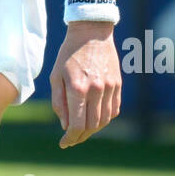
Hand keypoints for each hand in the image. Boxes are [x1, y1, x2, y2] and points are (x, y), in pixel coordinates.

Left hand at [50, 23, 120, 148]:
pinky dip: (105, 119)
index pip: (77, 124)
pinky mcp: (118, 85)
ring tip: (82, 131)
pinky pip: (114, 110)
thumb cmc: (68, 54)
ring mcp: (110, 88)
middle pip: (92, 126)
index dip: (70, 138)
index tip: (64, 143)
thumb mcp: (56, 76)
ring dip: (93, 130)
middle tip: (71, 139)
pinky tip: (95, 118)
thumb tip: (65, 125)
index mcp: (78, 88)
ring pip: (104, 120)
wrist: (91, 32)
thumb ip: (59, 102)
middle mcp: (96, 90)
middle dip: (80, 137)